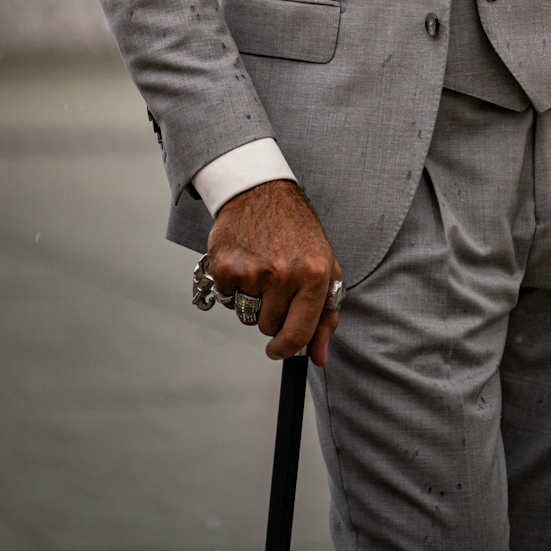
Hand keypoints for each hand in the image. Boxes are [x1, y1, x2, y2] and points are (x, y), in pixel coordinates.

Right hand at [206, 179, 342, 366]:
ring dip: (251, 301)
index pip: (300, 332)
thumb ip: (325, 316)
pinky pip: (227, 299)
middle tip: (273, 285)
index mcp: (314, 275)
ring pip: (247, 315)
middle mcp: (284, 273)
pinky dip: (233, 287)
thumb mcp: (324, 267)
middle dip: (271, 314)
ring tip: (260, 270)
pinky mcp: (225, 267)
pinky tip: (243, 262)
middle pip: (270, 326)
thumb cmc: (296, 232)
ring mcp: (253, 271)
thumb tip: (318, 357)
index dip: (288, 348)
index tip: (279, 350)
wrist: (260, 192)